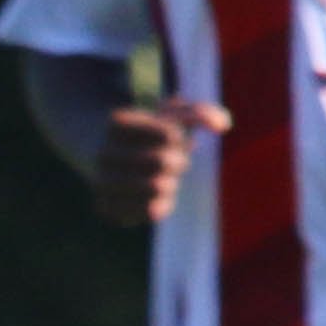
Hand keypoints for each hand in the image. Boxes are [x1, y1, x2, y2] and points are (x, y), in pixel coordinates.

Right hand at [88, 94, 226, 225]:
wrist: (102, 151)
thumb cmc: (146, 131)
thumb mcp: (168, 114)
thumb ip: (200, 113)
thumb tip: (224, 125)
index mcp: (116, 123)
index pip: (170, 133)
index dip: (181, 137)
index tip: (173, 137)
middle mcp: (103, 153)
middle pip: (163, 161)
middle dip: (179, 161)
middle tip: (176, 161)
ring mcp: (101, 182)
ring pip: (158, 188)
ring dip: (172, 184)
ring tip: (166, 179)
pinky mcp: (106, 208)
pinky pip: (149, 212)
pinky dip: (162, 204)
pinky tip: (157, 196)